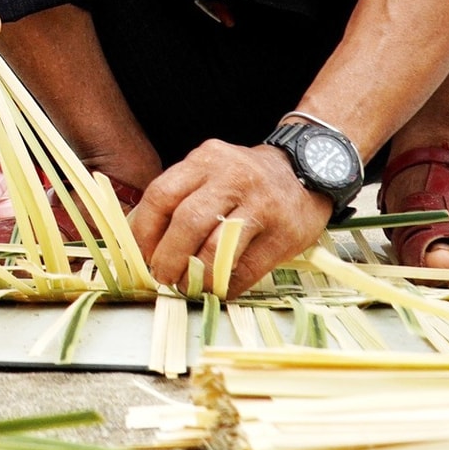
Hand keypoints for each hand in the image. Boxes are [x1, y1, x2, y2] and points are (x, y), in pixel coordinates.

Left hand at [126, 140, 332, 295]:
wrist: (306, 172)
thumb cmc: (245, 179)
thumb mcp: (210, 171)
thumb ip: (180, 197)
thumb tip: (144, 241)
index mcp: (205, 160)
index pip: (162, 195)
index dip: (146, 230)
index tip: (142, 254)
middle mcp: (231, 177)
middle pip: (187, 222)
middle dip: (168, 257)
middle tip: (162, 276)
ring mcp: (261, 204)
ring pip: (217, 247)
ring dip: (196, 275)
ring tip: (187, 286)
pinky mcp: (284, 233)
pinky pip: (247, 268)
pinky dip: (227, 284)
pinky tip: (217, 289)